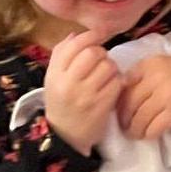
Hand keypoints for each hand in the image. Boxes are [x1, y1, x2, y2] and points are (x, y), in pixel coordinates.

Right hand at [43, 30, 122, 155]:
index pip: (74, 45)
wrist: (64, 137)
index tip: (97, 35)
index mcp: (55, 74)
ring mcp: (87, 96)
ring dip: (111, 66)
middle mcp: (69, 84)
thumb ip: (61, 54)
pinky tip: (111, 85)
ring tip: (106, 74)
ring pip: (108, 66)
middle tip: (100, 59)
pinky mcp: (102, 106)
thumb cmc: (60, 102)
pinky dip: (117, 80)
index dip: (90, 35)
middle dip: (101, 52)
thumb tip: (75, 34)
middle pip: (93, 53)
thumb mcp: (53, 78)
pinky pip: (117, 82)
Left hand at [118, 54, 170, 139]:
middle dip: (124, 120)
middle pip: (129, 104)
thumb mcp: (162, 65)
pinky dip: (149, 135)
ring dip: (135, 131)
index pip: (123, 85)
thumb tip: (120, 97)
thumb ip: (142, 76)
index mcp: (149, 64)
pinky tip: (149, 135)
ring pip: (139, 119)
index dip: (118, 102)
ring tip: (135, 134)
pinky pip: (154, 128)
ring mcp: (166, 94)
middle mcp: (155, 76)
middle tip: (125, 128)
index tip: (119, 112)